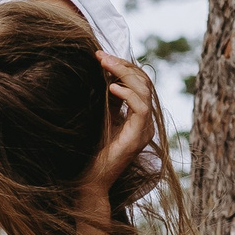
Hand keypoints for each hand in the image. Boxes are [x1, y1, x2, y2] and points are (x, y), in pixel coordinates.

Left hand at [78, 52, 156, 209]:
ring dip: (124, 74)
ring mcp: (144, 130)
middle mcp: (145, 121)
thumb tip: (103, 71)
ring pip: (145, 91)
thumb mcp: (101, 116)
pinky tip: (112, 88)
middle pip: (144, 82)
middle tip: (101, 56)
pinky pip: (142, 108)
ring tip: (105, 66)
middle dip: (123, 65)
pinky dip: (128, 94)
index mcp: (138, 116)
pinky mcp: (138, 137)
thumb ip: (107, 98)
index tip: (100, 55)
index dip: (123, 65)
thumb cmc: (90, 151)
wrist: (89, 180)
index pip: (139, 81)